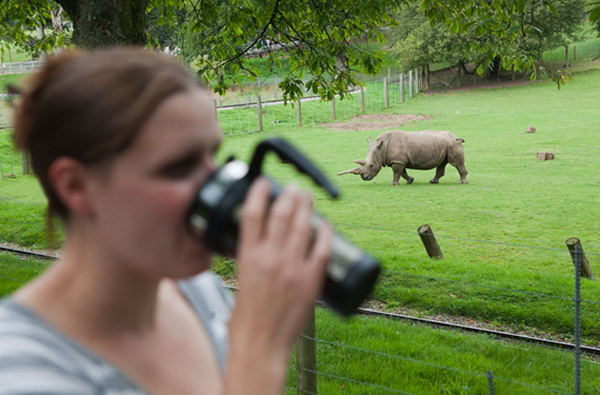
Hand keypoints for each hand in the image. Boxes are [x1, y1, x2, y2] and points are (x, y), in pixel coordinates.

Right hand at [229, 177, 331, 366]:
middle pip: (280, 214)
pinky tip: (326, 224)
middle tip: (294, 187)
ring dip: (306, 207)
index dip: (258, 193)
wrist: (261, 345)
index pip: (251, 214)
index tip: (263, 183)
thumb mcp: (240, 282)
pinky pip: (321, 249)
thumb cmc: (246, 321)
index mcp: (247, 258)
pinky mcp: (310, 280)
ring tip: (308, 196)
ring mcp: (292, 268)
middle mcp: (270, 258)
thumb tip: (258, 248)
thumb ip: (249, 261)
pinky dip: (325, 233)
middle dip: (289, 195)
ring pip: (301, 227)